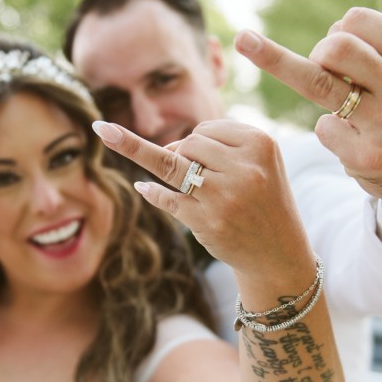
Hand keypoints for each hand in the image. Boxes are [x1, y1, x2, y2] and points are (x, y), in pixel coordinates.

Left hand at [91, 119, 314, 283]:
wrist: (279, 253)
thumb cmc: (263, 201)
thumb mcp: (257, 165)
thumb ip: (218, 148)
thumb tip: (161, 151)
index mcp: (260, 144)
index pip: (208, 128)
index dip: (198, 141)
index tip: (210, 160)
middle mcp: (243, 167)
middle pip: (188, 144)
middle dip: (182, 155)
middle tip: (201, 179)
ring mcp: (222, 195)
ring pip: (171, 163)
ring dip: (136, 149)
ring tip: (102, 130)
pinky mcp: (206, 220)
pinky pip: (167, 198)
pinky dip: (152, 192)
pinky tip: (141, 188)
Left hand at [235, 7, 381, 224]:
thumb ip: (375, 48)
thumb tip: (328, 38)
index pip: (356, 19)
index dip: (339, 31)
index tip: (342, 50)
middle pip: (334, 46)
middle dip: (318, 53)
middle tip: (324, 69)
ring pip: (316, 83)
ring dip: (301, 80)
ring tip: (320, 91)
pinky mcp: (366, 157)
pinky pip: (323, 127)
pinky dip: (329, 129)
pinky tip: (350, 138)